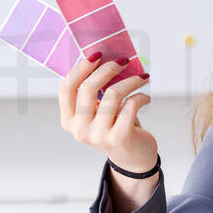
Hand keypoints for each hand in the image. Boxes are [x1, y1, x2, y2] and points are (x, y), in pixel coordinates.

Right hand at [58, 52, 156, 173]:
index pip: (66, 87)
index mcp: (69, 120)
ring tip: (142, 77)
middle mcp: (79, 130)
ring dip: (131, 81)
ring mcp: (98, 135)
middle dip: (108, 68)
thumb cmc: (115, 127)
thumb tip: (106, 58)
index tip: (97, 54)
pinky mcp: (119, 137)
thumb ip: (95, 92)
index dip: (81, 67)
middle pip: (89, 87)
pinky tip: (146, 97)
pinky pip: (130, 105)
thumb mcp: (98, 112)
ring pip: (112, 94)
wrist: (133, 158)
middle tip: (124, 61)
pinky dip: (141, 97)